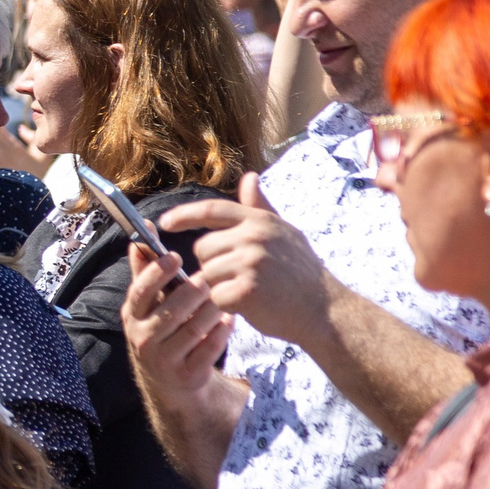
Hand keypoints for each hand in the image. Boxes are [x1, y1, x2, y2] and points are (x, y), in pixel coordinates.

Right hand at [121, 243, 232, 403]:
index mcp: (132, 315)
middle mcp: (143, 338)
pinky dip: (222, 332)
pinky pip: (209, 349)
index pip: (140, 292)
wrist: (168, 379)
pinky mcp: (186, 375)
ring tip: (225, 294)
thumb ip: (145, 269)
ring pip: (194, 329)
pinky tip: (230, 319)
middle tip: (212, 276)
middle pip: (172, 310)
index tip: (175, 257)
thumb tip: (141, 234)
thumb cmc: (160, 328)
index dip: (157, 274)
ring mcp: (164, 359)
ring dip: (213, 310)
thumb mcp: (148, 303)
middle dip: (194, 291)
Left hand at [160, 175, 334, 346]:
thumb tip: (249, 177)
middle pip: (203, 248)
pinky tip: (251, 305)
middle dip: (213, 264)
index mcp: (259, 221)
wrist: (325, 311)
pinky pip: (216, 297)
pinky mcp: (246, 290)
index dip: (184, 215)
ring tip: (251, 290)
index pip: (212, 210)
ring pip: (207, 274)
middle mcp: (253, 237)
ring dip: (221, 286)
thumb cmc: (302, 272)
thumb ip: (260, 207)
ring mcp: (250, 263)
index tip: (164, 223)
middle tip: (243, 276)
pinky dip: (227, 305)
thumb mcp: (284, 232)